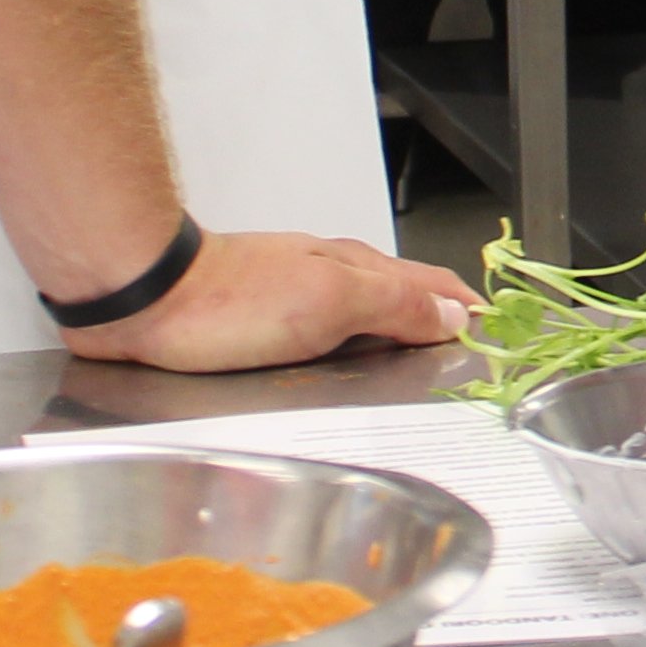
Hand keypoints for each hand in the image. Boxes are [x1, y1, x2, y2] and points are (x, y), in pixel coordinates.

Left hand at [58, 226, 475, 369]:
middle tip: (469, 359)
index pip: (436, 287)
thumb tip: (454, 315)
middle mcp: (332, 279)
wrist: (144, 299)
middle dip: (439, 326)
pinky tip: (344, 377)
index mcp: (359, 269)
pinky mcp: (260, 325)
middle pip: (404, 302)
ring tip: (418, 371)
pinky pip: (326, 341)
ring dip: (395, 341)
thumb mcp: (332, 301)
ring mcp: (295, 299)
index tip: (501, 335)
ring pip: (365, 321)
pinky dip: (352, 356)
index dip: (470, 311)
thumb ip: (396, 306)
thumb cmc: (232, 300)